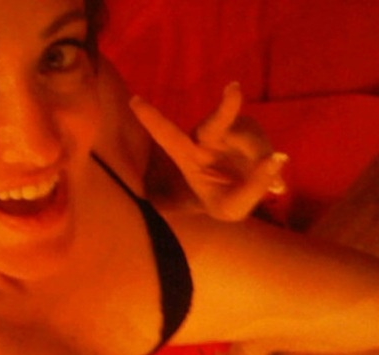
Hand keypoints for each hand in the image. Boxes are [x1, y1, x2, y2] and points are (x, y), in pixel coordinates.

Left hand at [133, 83, 288, 220]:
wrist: (240, 196)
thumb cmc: (223, 201)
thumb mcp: (233, 208)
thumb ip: (254, 187)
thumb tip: (278, 158)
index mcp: (187, 156)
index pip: (167, 136)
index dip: (151, 119)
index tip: (133, 101)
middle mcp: (205, 137)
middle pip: (216, 122)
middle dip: (225, 106)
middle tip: (234, 89)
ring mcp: (227, 129)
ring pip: (251, 139)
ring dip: (262, 161)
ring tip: (268, 187)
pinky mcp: (248, 128)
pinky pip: (265, 144)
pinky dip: (272, 164)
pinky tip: (274, 183)